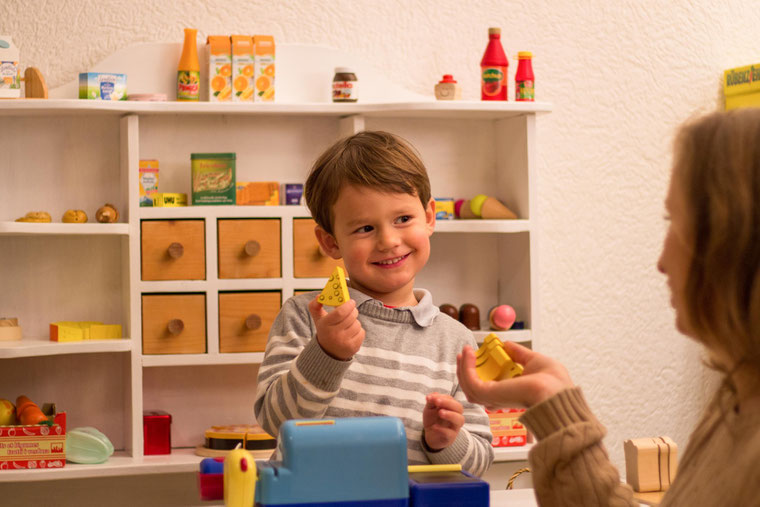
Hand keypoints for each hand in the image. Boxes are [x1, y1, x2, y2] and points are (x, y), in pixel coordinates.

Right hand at [308, 296, 364, 360]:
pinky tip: (351, 333)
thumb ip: (315, 305)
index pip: (340, 312)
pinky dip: (358, 330)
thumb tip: (319, 296)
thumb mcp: (318, 319)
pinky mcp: (353, 347)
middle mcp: (334, 335)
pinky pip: (361, 332)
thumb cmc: (325, 330)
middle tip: (351, 309)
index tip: (351, 301)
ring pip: (357, 324)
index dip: (348, 305)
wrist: (328, 352)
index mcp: (325, 326)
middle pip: (351, 317)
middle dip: (353, 310)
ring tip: (348, 324)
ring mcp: (344, 342)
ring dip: (355, 321)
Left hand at [423, 393, 464, 450]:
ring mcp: (454, 427)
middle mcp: (456, 416)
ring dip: (450, 415)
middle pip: (459, 408)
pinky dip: (442, 429)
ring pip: (459, 420)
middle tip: (437, 402)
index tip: (430, 397)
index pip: (451, 399)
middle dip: (448, 403)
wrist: (431, 435)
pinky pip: (450, 433)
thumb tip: (433, 395)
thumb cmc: (432, 419)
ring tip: (440, 413)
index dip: (441, 397)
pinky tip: (434, 426)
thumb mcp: (429, 409)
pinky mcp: (451, 437)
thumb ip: (431, 401)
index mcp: (451, 407)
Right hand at [456, 341, 573, 408]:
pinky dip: (466, 366)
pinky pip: (469, 380)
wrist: (556, 393)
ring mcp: (493, 398)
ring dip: (462, 367)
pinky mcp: (488, 394)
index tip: (474, 357)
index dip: (477, 374)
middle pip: (473, 388)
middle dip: (464, 370)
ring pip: (468, 385)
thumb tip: (506, 344)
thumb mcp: (534, 361)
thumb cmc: (555, 384)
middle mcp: (500, 398)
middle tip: (463, 354)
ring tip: (463, 352)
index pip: (487, 390)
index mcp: (510, 394)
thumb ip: (518, 353)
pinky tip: (468, 354)